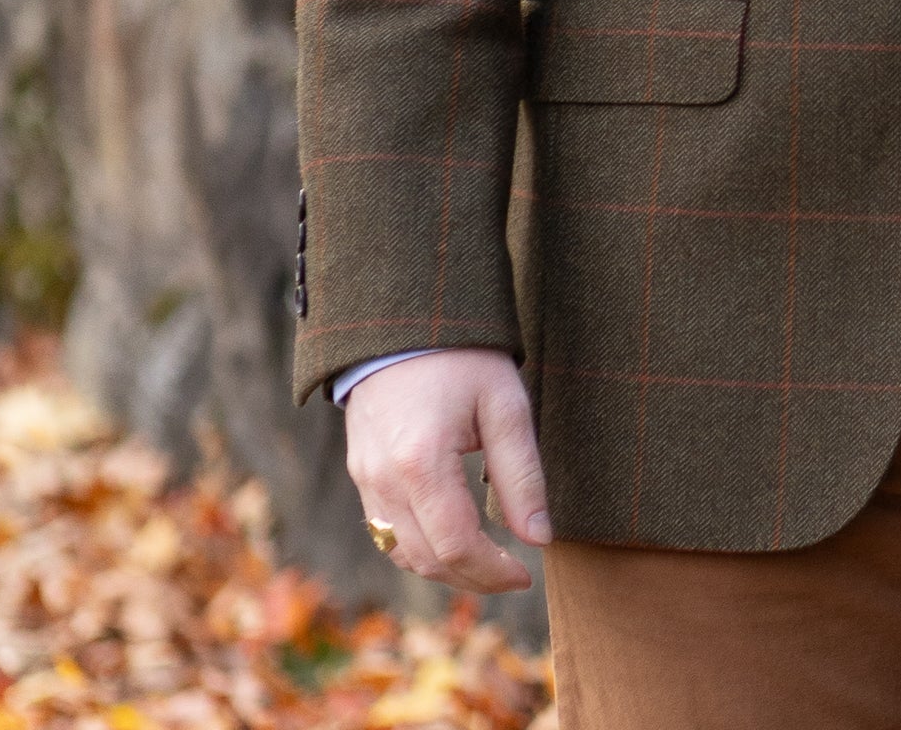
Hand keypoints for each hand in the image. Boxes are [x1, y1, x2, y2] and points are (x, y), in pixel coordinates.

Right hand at [343, 349, 551, 592]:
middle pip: (427, 559)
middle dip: (474, 578)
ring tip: (489, 561)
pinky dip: (420, 548)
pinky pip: (386, 533)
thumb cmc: (463, 358)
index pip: (456, 545)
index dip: (493, 571)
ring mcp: (365, 479)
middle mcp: (384, 479)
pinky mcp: (360, 474)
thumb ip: (522, 476)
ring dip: (446, 568)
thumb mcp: (506, 407)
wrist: (404, 321)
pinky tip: (453, 538)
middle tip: (514, 573)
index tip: (527, 573)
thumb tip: (539, 539)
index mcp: (421, 462)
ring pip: (403, 554)